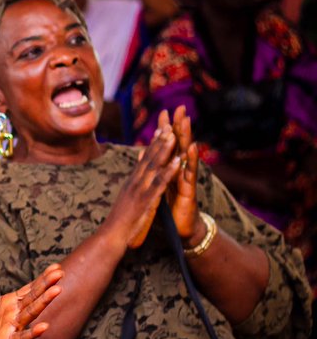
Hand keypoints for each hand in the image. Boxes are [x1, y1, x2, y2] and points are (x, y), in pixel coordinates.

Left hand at [0, 256, 62, 338]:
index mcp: (12, 302)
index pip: (30, 288)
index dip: (42, 278)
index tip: (56, 267)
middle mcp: (17, 313)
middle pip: (34, 297)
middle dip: (46, 285)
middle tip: (60, 273)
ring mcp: (14, 327)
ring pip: (31, 313)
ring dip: (43, 303)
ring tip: (57, 291)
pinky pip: (22, 337)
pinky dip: (32, 333)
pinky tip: (44, 327)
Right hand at [103, 119, 180, 248]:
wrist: (111, 237)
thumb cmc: (118, 222)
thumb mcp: (125, 200)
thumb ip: (131, 187)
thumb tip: (134, 176)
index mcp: (131, 183)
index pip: (143, 160)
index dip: (153, 145)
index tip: (161, 130)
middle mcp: (134, 183)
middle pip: (148, 158)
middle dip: (159, 141)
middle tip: (168, 125)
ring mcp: (139, 191)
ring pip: (154, 167)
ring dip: (164, 150)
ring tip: (174, 135)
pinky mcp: (146, 201)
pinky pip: (160, 184)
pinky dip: (168, 172)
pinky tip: (177, 162)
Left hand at [164, 106, 200, 244]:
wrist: (182, 229)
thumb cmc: (171, 208)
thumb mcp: (160, 188)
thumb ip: (155, 172)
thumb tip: (146, 155)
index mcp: (169, 171)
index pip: (167, 147)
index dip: (165, 131)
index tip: (163, 113)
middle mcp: (179, 172)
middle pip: (178, 145)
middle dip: (178, 127)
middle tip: (180, 108)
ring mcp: (185, 179)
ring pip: (186, 154)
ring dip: (186, 137)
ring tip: (186, 120)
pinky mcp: (189, 190)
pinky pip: (189, 173)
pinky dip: (191, 159)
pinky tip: (192, 146)